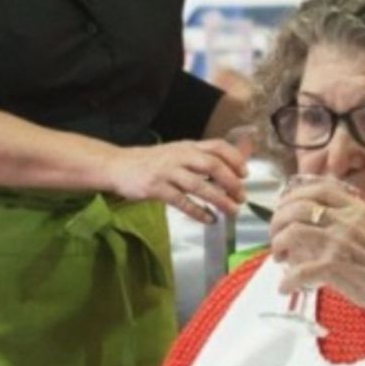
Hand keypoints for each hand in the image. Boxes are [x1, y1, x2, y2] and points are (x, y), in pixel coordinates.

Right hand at [105, 138, 247, 223]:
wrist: (118, 165)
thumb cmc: (151, 162)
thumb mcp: (177, 153)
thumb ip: (199, 158)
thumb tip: (229, 169)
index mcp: (188, 146)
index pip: (218, 146)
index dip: (235, 159)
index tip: (246, 173)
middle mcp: (180, 156)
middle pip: (212, 165)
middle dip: (231, 182)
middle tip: (242, 197)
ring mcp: (167, 172)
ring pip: (199, 185)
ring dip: (219, 199)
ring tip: (231, 211)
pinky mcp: (156, 188)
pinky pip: (181, 201)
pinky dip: (198, 211)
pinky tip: (209, 219)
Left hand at [267, 178, 364, 320]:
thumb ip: (346, 221)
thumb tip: (314, 223)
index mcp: (357, 209)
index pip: (319, 189)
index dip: (294, 195)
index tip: (284, 207)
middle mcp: (348, 221)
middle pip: (299, 207)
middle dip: (279, 220)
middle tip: (275, 235)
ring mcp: (342, 243)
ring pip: (295, 232)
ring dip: (278, 244)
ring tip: (278, 257)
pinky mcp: (338, 268)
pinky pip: (301, 270)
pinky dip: (288, 279)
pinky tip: (285, 287)